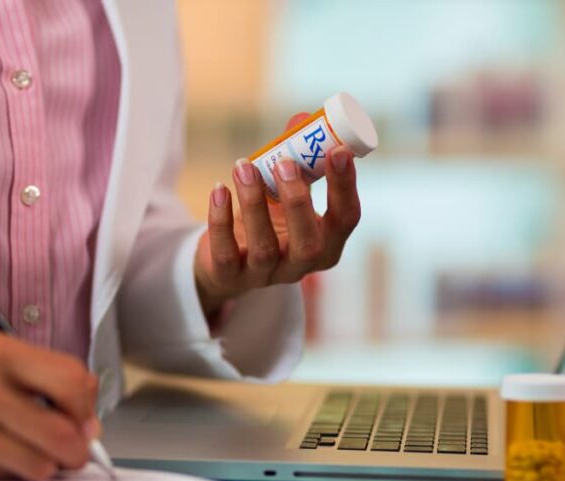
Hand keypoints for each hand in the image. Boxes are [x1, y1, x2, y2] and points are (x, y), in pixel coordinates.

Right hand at [0, 334, 98, 480]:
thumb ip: (44, 382)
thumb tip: (90, 427)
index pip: (73, 380)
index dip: (87, 409)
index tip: (82, 421)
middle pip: (63, 431)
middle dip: (77, 450)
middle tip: (70, 453)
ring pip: (40, 464)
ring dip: (44, 466)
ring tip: (28, 454)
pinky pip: (7, 478)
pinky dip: (10, 474)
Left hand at [194, 114, 361, 317]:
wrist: (226, 263)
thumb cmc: (269, 222)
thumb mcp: (286, 194)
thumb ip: (298, 159)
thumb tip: (302, 119)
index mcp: (326, 243)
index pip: (346, 219)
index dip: (345, 186)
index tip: (338, 150)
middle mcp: (300, 265)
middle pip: (308, 245)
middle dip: (298, 203)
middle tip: (285, 164)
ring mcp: (265, 275)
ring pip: (264, 248)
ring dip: (254, 204)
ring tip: (243, 166)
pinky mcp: (229, 277)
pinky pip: (225, 255)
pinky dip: (220, 221)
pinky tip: (219, 189)